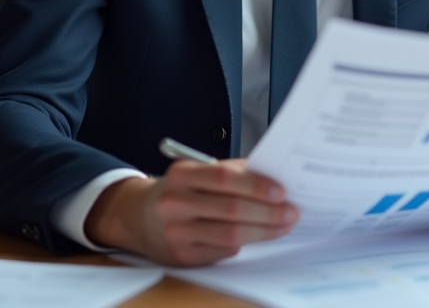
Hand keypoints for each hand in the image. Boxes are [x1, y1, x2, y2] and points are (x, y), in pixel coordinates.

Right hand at [85, 159, 297, 265]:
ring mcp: (176, 233)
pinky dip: (243, 244)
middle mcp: (175, 203)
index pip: (225, 179)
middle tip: (291, 212)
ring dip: (263, 231)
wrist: (137, 216)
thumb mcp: (196, 171)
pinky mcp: (181, 257)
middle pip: (232, 210)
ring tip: (283, 226)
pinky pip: (222, 251)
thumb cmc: (178, 190)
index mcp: (182, 175)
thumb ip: (231, 172)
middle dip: (268, 212)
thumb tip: (272, 177)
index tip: (281, 191)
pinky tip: (256, 236)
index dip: (256, 185)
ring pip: (230, 235)